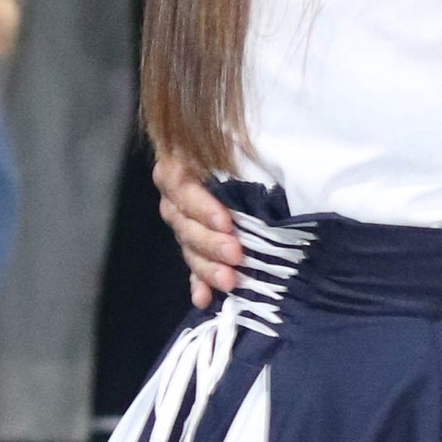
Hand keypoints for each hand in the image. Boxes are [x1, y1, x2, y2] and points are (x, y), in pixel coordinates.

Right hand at [156, 147, 242, 306]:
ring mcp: (184, 222)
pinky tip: (204, 299)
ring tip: (229, 281)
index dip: (201, 206)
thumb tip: (264, 166)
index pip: (180, 185)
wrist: (253, 153)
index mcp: (181, 162)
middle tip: (236, 254)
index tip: (227, 222)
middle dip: (211, 242)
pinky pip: (192, 267)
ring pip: (189, 248)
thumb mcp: (241, 142)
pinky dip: (200, 283)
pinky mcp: (195, 245)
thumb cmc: (252, 143)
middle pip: (184, 222)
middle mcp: (177, 195)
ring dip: (208, 267)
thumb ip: (241, 154)